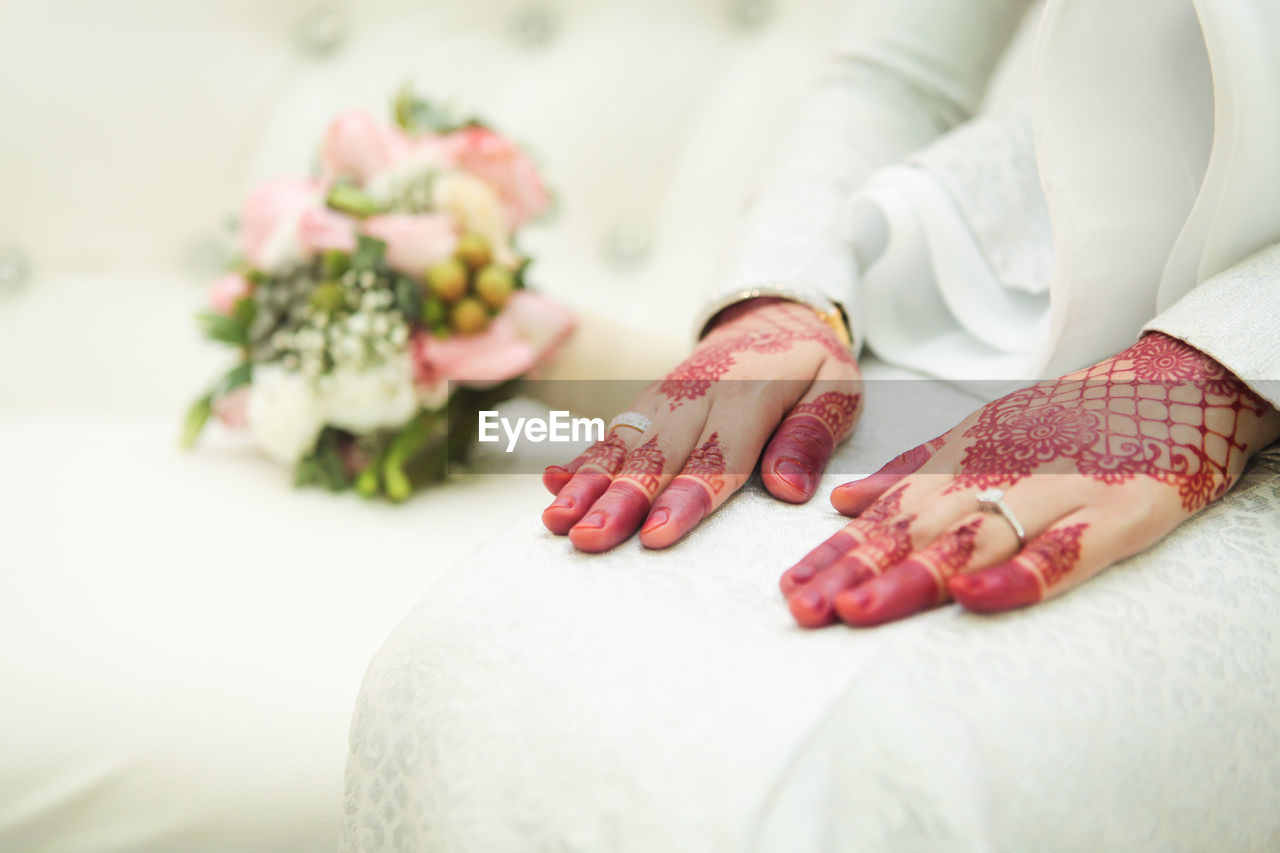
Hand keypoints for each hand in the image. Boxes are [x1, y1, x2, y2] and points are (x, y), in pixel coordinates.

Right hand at [542, 297, 861, 551]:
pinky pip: (611, 431)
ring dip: (588, 485)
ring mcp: (665, 396)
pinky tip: (553, 485)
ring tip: (558, 522)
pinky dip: (581, 458)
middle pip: (656, 453)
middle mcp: (698, 393)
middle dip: (619, 498)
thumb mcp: (838, 390)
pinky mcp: (647, 402)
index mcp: (751, 391)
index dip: (687, 496)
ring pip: (623, 444)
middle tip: (591, 538)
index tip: (658, 534)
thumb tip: (790, 489)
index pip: (718, 453)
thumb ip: (812, 435)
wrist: (771, 317)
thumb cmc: (809, 367)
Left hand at [781, 332, 1279, 626]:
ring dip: (912, 577)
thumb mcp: (981, 438)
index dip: (836, 555)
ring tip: (857, 607)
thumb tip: (844, 503)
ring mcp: (1056, 495)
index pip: (886, 519)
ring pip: (973, 541)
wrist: (1170, 389)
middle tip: (803, 608)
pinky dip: (1019, 574)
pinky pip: (1064, 551)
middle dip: (853, 571)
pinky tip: (974, 597)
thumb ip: (914, 474)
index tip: (790, 589)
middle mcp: (997, 479)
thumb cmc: (1069, 424)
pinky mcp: (1117, 514)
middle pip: (915, 533)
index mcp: (961, 468)